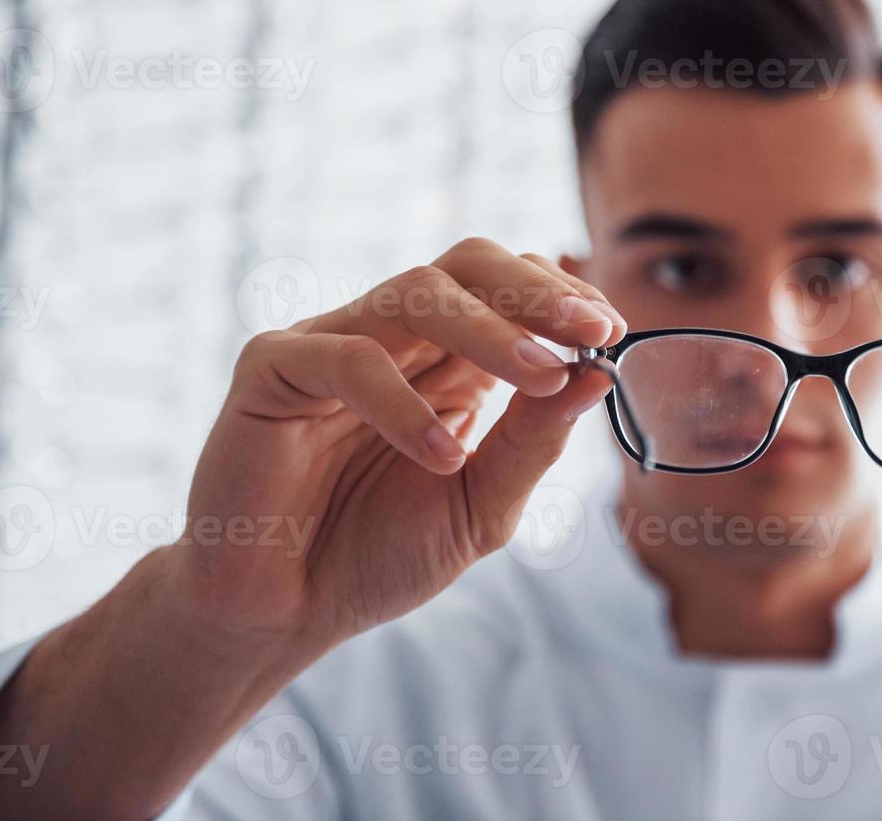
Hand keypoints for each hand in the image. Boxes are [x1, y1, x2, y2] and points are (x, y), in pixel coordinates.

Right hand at [173, 237, 624, 652]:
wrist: (283, 615)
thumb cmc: (378, 555)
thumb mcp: (480, 505)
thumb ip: (532, 443)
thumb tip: (600, 377)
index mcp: (443, 360)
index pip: (505, 286)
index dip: (559, 298)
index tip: (612, 332)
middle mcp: (389, 337)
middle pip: (464, 266)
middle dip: (535, 291)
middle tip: (592, 330)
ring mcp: (328, 344)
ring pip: (412, 292)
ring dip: (489, 331)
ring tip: (544, 376)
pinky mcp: (270, 371)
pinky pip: (344, 357)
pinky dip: (402, 402)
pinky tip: (442, 455)